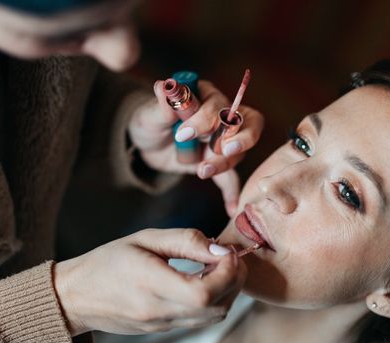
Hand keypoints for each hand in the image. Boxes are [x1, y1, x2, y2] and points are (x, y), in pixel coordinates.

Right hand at [54, 228, 246, 335]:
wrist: (76, 298)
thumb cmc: (107, 262)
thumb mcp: (144, 239)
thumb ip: (185, 241)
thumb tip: (220, 248)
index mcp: (150, 285)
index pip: (204, 293)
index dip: (227, 272)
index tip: (227, 251)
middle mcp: (159, 312)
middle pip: (217, 308)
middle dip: (235, 281)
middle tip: (231, 257)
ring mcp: (163, 325)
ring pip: (214, 317)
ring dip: (229, 292)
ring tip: (221, 267)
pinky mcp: (165, 330)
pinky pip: (201, 320)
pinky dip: (215, 301)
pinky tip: (207, 281)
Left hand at [128, 80, 263, 216]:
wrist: (145, 144)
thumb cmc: (149, 121)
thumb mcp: (151, 115)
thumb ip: (162, 106)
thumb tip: (164, 86)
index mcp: (207, 97)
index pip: (219, 105)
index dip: (206, 119)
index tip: (183, 132)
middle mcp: (221, 117)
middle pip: (243, 126)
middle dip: (236, 139)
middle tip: (223, 150)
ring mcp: (221, 141)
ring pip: (237, 152)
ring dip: (224, 163)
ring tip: (202, 171)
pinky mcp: (217, 162)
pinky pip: (230, 177)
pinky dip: (231, 192)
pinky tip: (231, 208)